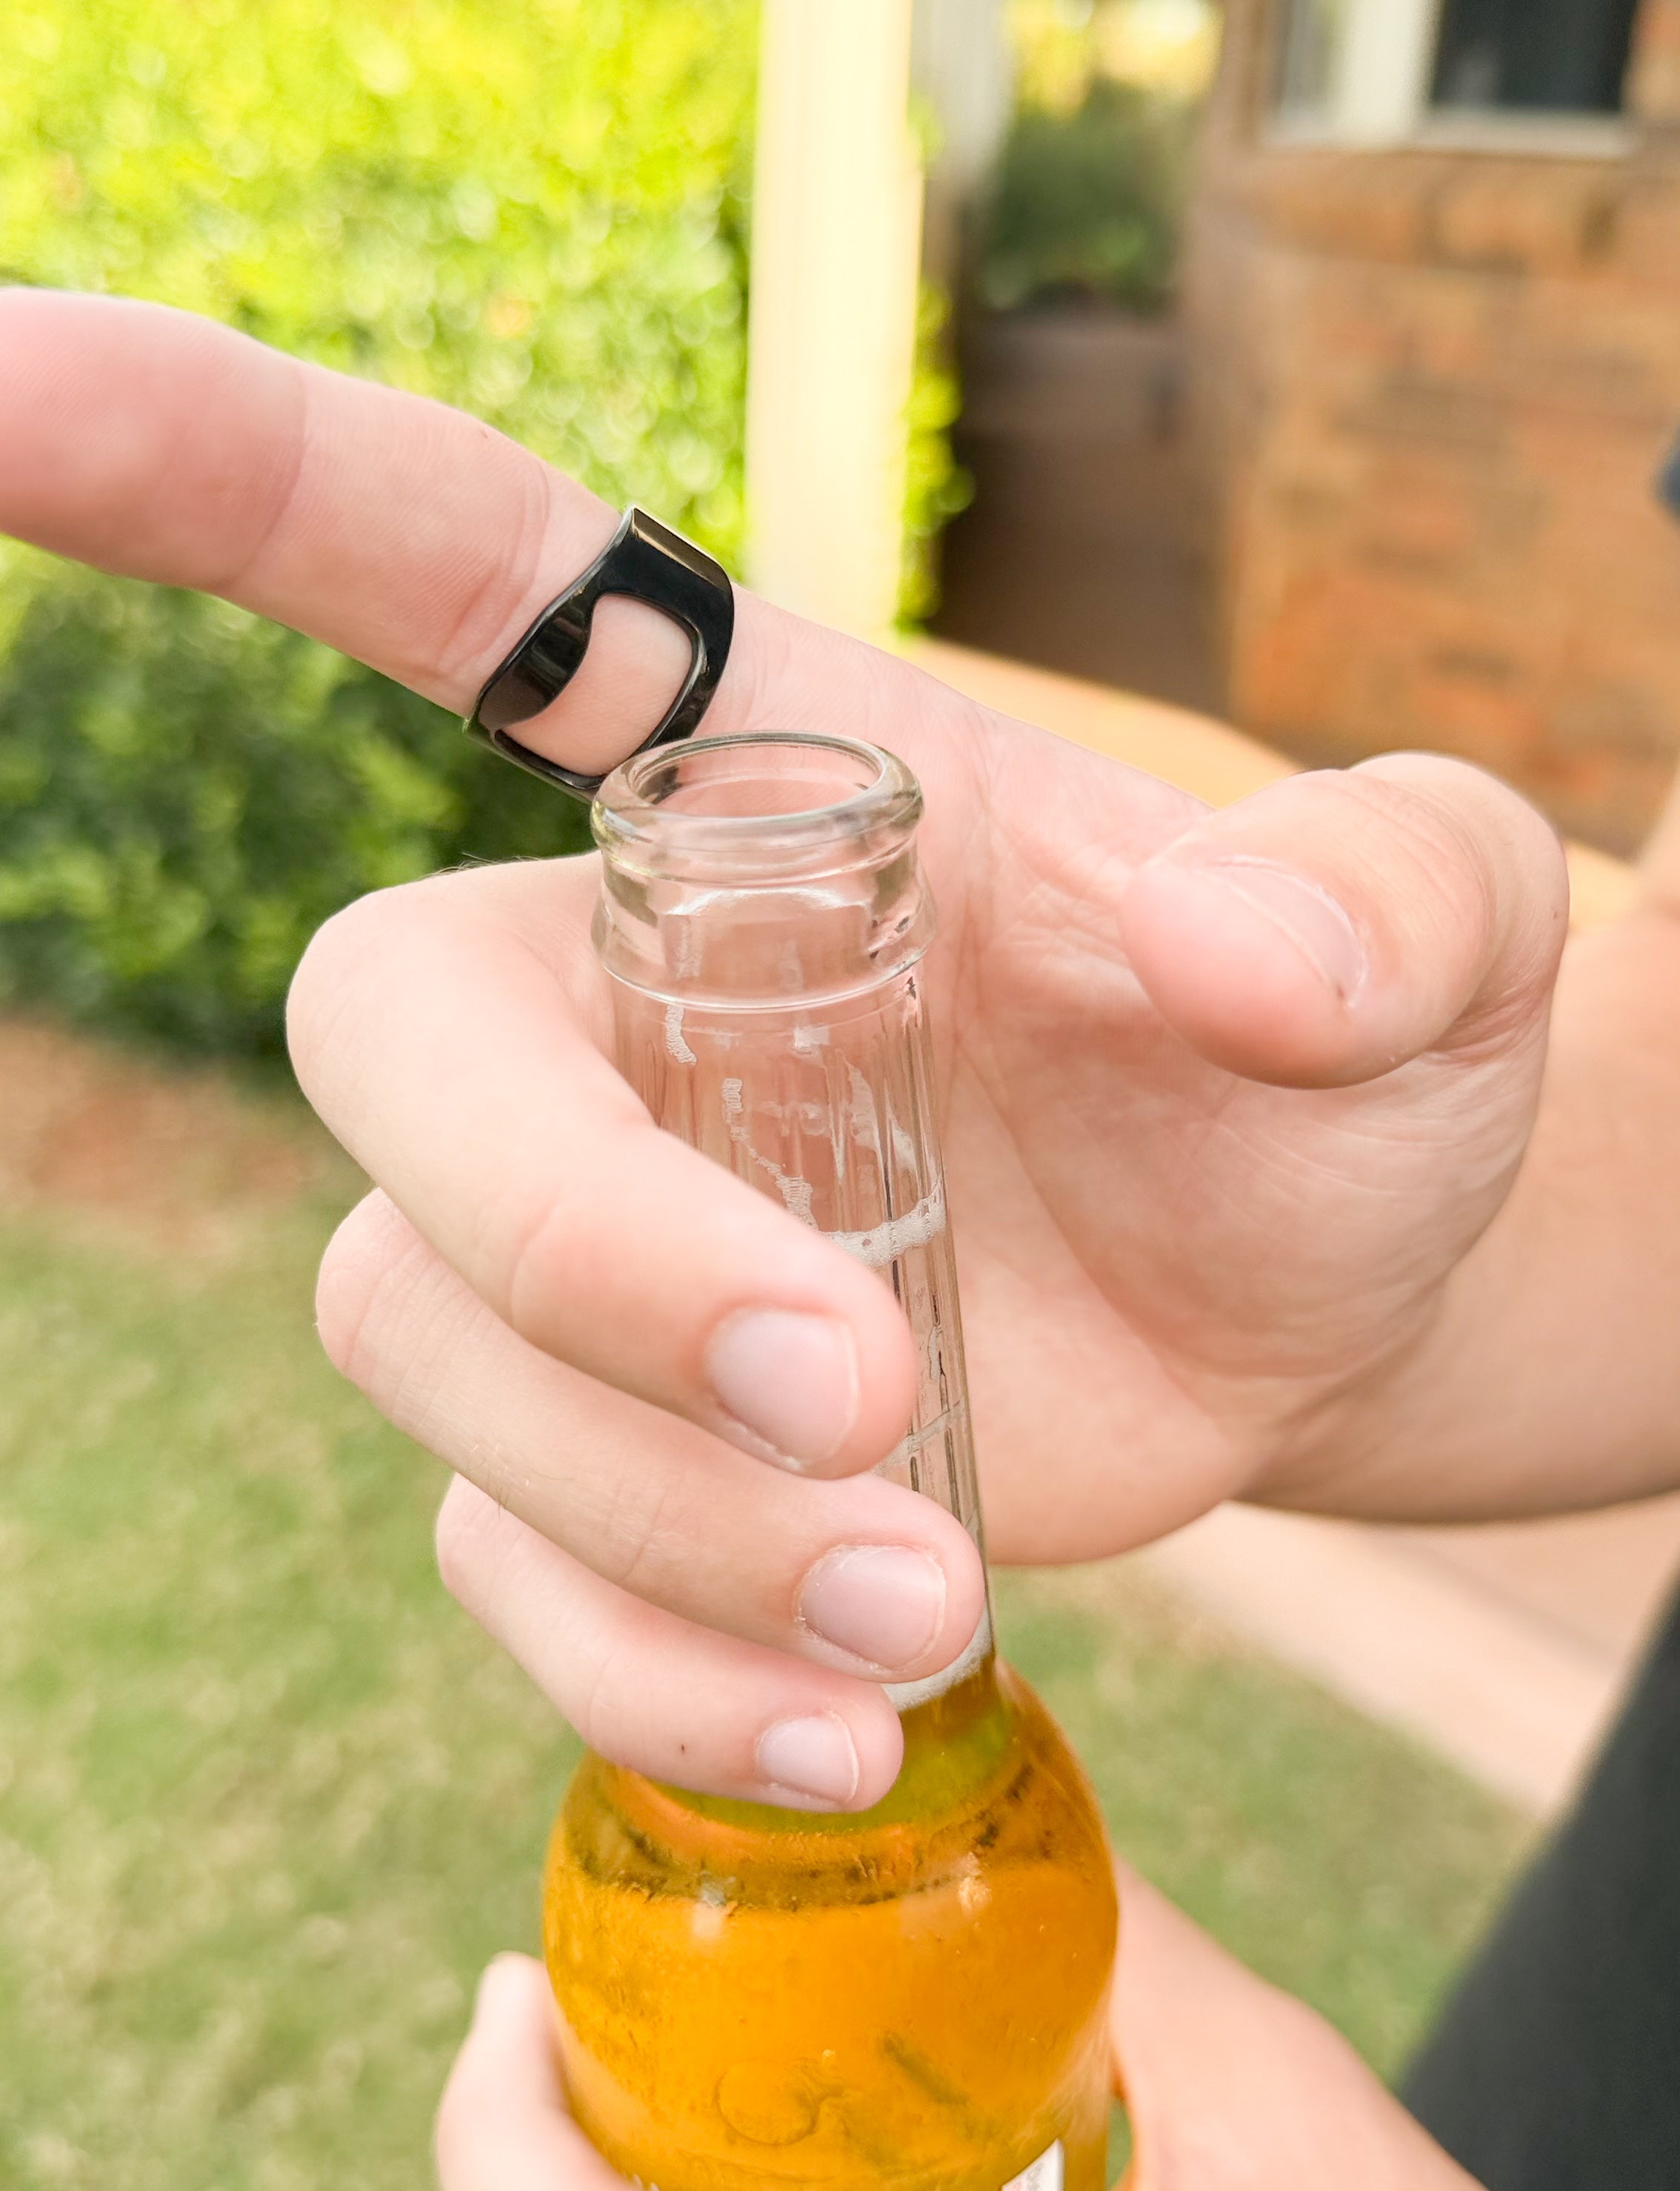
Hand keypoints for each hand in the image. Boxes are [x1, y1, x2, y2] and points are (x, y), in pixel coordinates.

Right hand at [0, 291, 1571, 1810]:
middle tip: (872, 1399)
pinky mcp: (605, 1458)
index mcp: (754, 776)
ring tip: (934, 1599)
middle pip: (392, 1075)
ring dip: (663, 1513)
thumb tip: (1241, 965)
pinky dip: (655, 1674)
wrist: (1312, 1297)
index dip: (199, 465)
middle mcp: (606, 989)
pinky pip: (516, 1575)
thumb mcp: (1441, 942)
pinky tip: (845, 1725)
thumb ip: (1386, 900)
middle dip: (587, 1255)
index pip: (431, 562)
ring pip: (444, 1364)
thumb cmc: (1344, 1065)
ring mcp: (576, 1242)